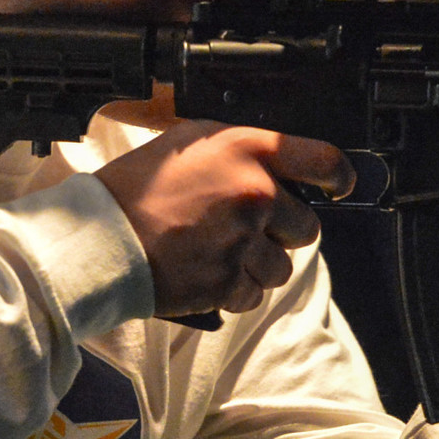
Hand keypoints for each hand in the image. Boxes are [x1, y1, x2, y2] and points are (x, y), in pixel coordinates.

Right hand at [96, 122, 354, 316]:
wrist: (100, 236)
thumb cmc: (134, 188)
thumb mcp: (188, 143)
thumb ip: (237, 151)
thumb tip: (270, 165)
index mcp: (247, 151)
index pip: (323, 160)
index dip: (338, 177)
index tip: (337, 187)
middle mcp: (254, 193)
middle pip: (307, 226)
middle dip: (283, 232)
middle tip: (248, 230)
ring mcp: (244, 240)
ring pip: (283, 268)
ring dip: (259, 266)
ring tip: (220, 255)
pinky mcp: (228, 281)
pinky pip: (254, 295)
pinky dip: (236, 291)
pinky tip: (207, 274)